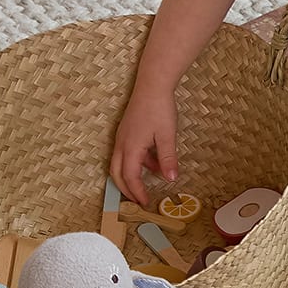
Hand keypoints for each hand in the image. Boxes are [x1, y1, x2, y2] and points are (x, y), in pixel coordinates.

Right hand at [110, 86, 178, 205]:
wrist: (152, 84)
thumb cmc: (159, 108)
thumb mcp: (167, 136)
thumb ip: (168, 159)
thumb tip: (170, 179)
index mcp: (130, 147)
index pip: (130, 177)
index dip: (137, 192)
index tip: (146, 203)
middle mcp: (121, 143)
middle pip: (117, 173)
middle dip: (126, 189)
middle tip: (139, 200)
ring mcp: (122, 137)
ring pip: (120, 163)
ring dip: (133, 174)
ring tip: (152, 180)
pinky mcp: (126, 131)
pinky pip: (127, 153)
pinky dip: (138, 162)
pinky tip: (155, 162)